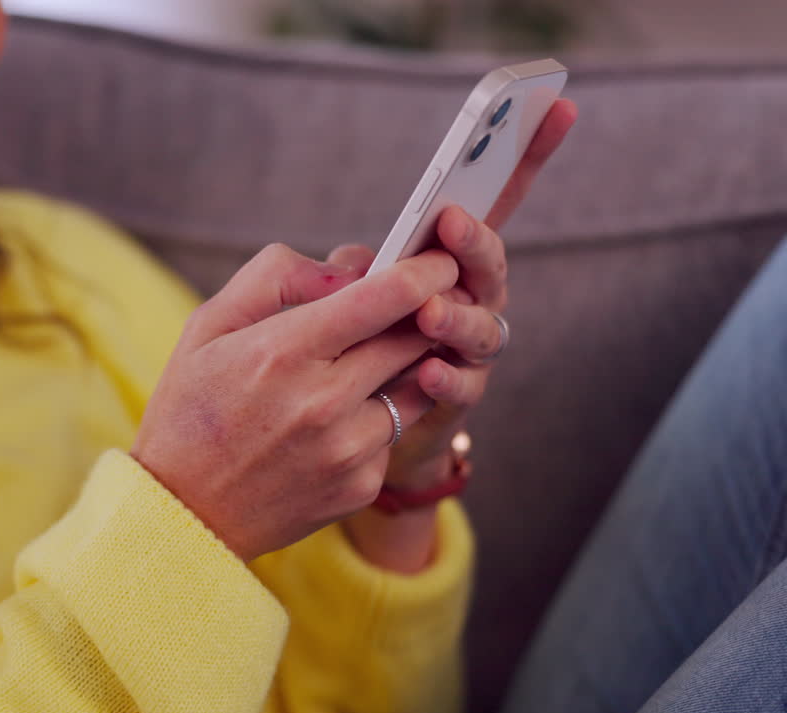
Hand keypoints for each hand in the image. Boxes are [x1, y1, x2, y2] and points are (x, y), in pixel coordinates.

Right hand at [130, 244, 458, 561]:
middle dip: (427, 313)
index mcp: (283, 352)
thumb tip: (349, 264)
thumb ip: (275, 276)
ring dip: (405, 365)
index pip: (384, 297)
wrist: (183, 514)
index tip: (439, 260)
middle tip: (422, 302)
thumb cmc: (191, 410)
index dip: (425, 271)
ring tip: (370, 362)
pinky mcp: (361, 485)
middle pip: (414, 338)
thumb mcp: (208, 326)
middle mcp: (323, 402)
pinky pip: (391, 432)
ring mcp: (347, 449)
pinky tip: (336, 423)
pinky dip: (376, 417)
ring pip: (416, 386)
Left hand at [340, 98, 579, 490]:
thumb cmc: (341, 346)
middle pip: (490, 263)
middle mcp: (469, 295)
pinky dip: (447, 375)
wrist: (341, 429)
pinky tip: (424, 368)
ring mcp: (469, 346)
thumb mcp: (334, 296)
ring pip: (486, 324)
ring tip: (427, 313)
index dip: (527, 155)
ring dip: (459, 315)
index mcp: (443, 257)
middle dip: (475, 242)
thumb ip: (349, 271)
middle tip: (450, 225)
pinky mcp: (456, 395)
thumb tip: (357, 262)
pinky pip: (464, 384)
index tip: (556, 105)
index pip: (492, 200)